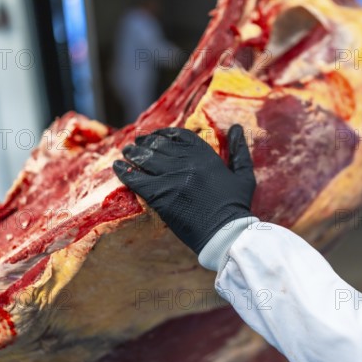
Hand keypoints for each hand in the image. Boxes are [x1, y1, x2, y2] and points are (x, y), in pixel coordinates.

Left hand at [113, 125, 255, 253]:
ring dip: (132, 153)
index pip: (179, 135)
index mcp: (205, 155)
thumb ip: (239, 149)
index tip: (156, 136)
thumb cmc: (236, 206)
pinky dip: (124, 171)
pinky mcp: (159, 196)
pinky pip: (135, 178)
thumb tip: (236, 127)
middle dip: (145, 142)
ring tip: (126, 152)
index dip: (164, 134)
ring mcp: (171, 178)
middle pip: (158, 145)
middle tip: (135, 143)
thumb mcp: (243, 174)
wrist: (225, 233)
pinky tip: (117, 167)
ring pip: (145, 159)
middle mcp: (186, 162)